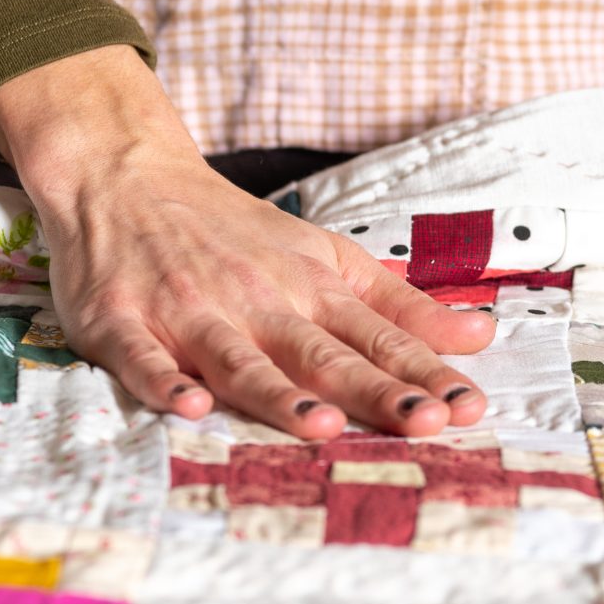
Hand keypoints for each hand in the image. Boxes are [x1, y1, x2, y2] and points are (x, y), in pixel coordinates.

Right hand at [0, 47, 494, 434]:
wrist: (127, 178)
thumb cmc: (238, 234)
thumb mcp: (329, 258)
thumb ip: (401, 306)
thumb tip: (481, 337)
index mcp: (313, 289)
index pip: (380, 339)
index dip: (425, 375)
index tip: (469, 407)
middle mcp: (259, 302)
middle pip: (324, 355)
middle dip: (374, 392)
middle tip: (423, 423)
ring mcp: (190, 312)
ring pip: (241, 360)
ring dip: (279, 394)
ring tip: (320, 425)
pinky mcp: (123, 322)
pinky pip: (143, 359)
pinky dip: (164, 382)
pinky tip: (190, 407)